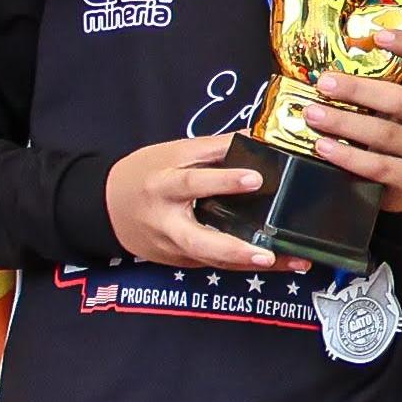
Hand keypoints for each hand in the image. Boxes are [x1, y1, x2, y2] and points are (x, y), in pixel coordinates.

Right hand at [107, 134, 298, 269]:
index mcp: (162, 186)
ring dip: (254, 264)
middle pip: (200, 241)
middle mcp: (167, 223)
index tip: (256, 178)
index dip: (223, 181)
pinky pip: (218, 263)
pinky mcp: (183, 260)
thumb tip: (258, 137)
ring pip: (215, 260)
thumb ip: (215, 148)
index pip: (192, 183)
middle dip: (235, 250)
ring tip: (294, 262)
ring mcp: (175, 247)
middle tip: (268, 254)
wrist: (106, 208)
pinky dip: (249, 264)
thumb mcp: (174, 153)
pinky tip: (283, 263)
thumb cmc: (145, 174)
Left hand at [298, 25, 401, 213]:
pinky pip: (377, 165)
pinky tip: (323, 146)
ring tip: (313, 114)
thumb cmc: (393, 129)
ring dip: (344, 123)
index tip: (378, 36)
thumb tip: (324, 66)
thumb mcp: (392, 104)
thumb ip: (375, 85)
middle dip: (358, 90)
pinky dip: (347, 156)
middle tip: (324, 83)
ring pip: (385, 133)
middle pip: (400, 99)